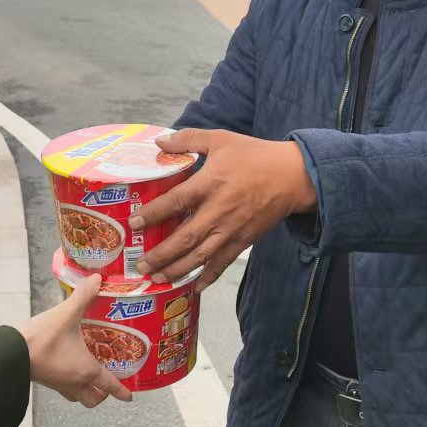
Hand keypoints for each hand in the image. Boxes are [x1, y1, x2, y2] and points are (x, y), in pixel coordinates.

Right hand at [20, 265, 132, 407]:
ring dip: (86, 391)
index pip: (109, 386)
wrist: (11, 353)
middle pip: (93, 399)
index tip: (130, 397)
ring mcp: (58, 384)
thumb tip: (98, 279)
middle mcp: (75, 382)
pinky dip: (70, 384)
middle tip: (107, 383)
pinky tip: (67, 366)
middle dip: (102, 395)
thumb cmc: (43, 339)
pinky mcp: (45, 381)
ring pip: (77, 397)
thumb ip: (83, 296)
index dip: (122, 392)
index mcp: (86, 370)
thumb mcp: (66, 314)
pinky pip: (63, 389)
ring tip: (89, 376)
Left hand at [132, 129, 317, 291]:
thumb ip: (189, 139)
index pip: (175, 202)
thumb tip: (160, 141)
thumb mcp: (221, 139)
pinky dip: (208, 277)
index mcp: (210, 183)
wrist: (293, 176)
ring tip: (157, 279)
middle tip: (140, 264)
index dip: (153, 214)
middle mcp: (219, 210)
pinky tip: (193, 287)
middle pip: (185, 238)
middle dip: (161, 254)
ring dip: (177, 269)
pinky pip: (222, 263)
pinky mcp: (244, 240)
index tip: (133, 223)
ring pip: (201, 256)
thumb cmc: (255, 155)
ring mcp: (232, 229)